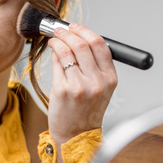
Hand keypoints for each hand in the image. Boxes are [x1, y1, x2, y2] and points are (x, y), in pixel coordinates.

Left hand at [46, 22, 118, 145]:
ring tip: (54, 37)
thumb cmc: (85, 112)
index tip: (75, 27)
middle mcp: (97, 81)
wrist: (75, 135)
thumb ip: (93, 66)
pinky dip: (54, 51)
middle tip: (61, 29)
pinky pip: (58, 63)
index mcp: (110, 78)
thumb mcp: (99, 88)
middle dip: (70, 32)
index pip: (100, 45)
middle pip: (83, 44)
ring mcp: (80, 86)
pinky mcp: (64, 90)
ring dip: (59, 39)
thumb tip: (76, 40)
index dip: (86, 31)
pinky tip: (52, 49)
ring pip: (69, 51)